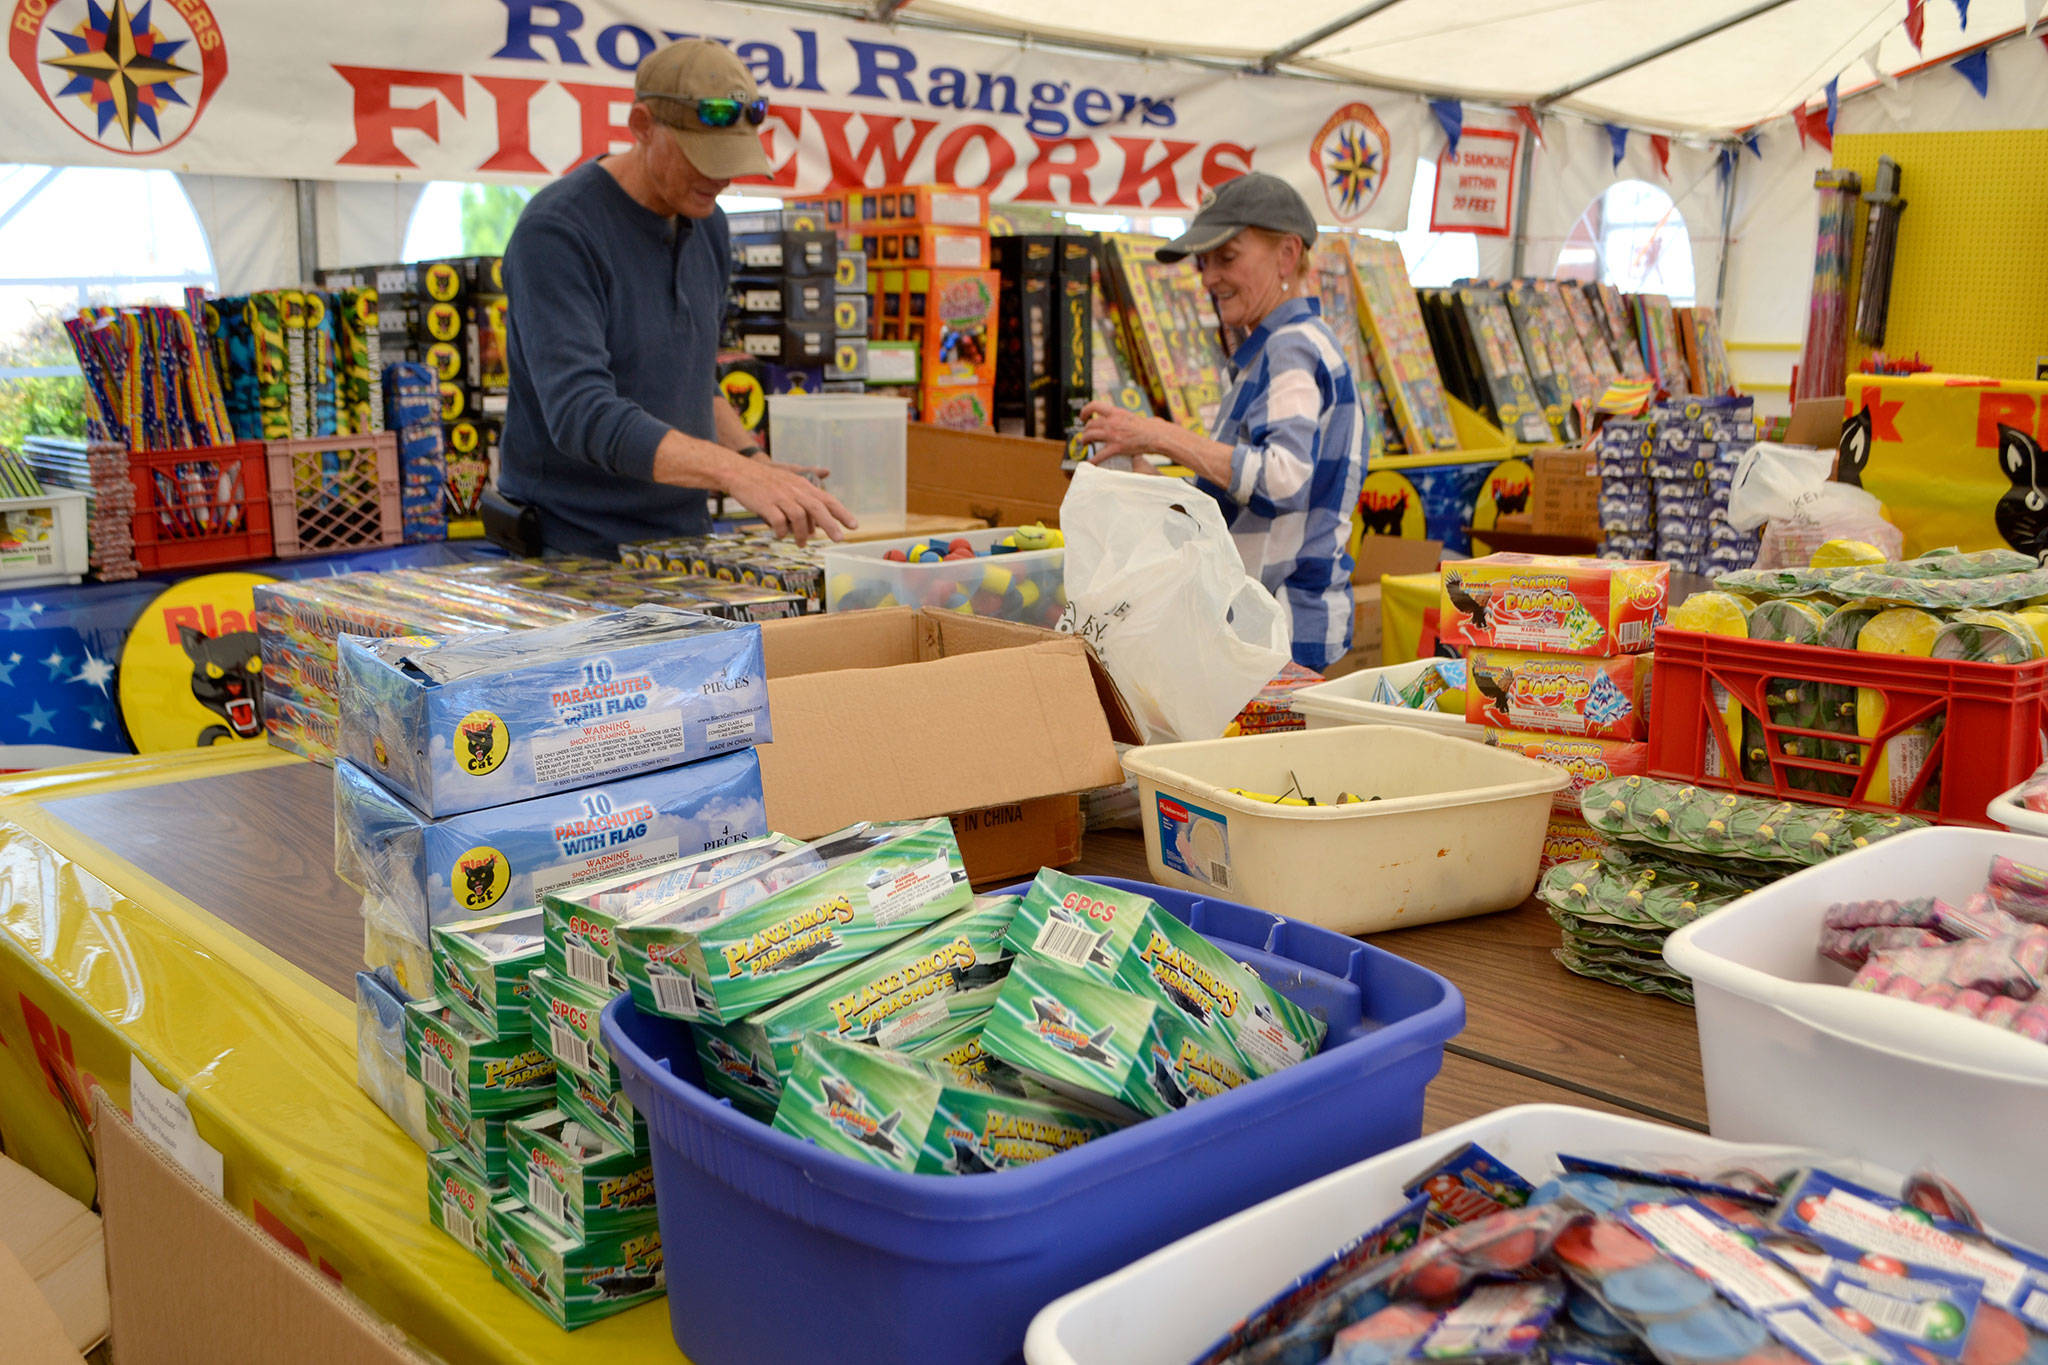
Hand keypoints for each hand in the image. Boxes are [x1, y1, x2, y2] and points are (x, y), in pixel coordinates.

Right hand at [724, 453, 856, 544]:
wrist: (739, 472)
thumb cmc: (766, 482)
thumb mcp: (789, 484)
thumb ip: (804, 500)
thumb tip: (817, 525)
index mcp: (802, 486)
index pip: (827, 499)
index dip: (842, 512)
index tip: (854, 526)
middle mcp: (794, 490)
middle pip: (817, 508)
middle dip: (831, 524)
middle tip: (839, 539)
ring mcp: (780, 496)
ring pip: (799, 517)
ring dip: (802, 534)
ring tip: (802, 543)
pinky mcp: (766, 504)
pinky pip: (779, 522)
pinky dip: (783, 532)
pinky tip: (781, 535)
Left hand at [1077, 402, 1175, 462]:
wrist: (1156, 435)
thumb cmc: (1147, 427)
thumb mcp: (1130, 416)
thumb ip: (1120, 417)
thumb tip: (1117, 419)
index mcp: (1116, 412)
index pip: (1094, 406)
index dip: (1085, 411)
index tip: (1083, 417)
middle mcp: (1112, 422)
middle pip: (1090, 424)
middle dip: (1086, 431)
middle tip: (1086, 435)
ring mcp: (1113, 435)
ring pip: (1090, 436)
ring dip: (1084, 441)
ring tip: (1085, 444)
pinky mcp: (1116, 448)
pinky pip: (1099, 455)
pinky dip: (1092, 460)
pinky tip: (1089, 463)